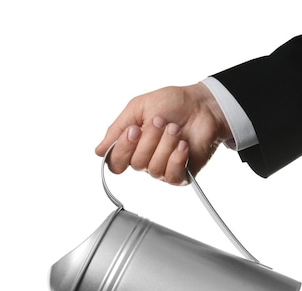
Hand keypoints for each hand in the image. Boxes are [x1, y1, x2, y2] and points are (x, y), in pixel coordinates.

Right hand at [95, 83, 231, 184]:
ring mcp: (162, 169)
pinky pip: (171, 175)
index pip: (115, 163)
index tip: (134, 130)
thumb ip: (117, 129)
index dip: (123, 149)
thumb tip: (99, 151)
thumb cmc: (172, 104)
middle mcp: (144, 160)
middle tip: (161, 122)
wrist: (202, 105)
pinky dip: (177, 157)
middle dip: (150, 139)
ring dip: (166, 144)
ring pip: (154, 168)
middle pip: (136, 164)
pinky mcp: (180, 175)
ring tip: (176, 129)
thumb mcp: (138, 108)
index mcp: (131, 146)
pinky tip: (183, 145)